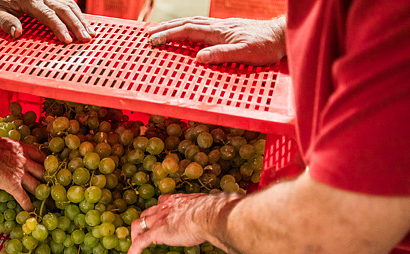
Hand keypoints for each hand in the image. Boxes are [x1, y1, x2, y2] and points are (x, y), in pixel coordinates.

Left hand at [0, 0, 94, 43]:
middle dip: (76, 25)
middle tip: (85, 40)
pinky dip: (80, 14)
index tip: (67, 40)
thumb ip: (5, 22)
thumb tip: (17, 33)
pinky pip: (70, 2)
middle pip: (64, 10)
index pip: (48, 15)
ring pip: (70, 5)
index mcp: (30, 0)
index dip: (59, 28)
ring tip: (91, 35)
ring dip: (82, 20)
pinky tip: (86, 24)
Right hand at [0, 135, 43, 210]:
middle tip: (52, 187)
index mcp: (22, 149)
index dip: (46, 163)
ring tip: (47, 202)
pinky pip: (24, 198)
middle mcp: (25, 161)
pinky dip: (28, 206)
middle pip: (43, 172)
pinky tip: (31, 211)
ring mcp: (20, 174)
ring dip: (42, 195)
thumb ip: (8, 149)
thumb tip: (4, 152)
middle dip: (49, 180)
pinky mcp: (12, 185)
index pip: (41, 156)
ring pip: (37, 186)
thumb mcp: (2, 142)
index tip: (49, 169)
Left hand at [126, 193, 239, 253]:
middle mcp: (166, 207)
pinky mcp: (158, 233)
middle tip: (145, 232)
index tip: (160, 216)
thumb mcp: (218, 208)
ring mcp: (159, 219)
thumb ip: (220, 210)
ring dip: (135, 235)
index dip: (159, 210)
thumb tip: (235, 209)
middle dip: (145, 222)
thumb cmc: (219, 210)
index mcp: (179, 201)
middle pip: (147, 213)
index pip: (163, 202)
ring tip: (134, 246)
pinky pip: (140, 243)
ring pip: (138, 225)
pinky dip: (133, 252)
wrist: (213, 214)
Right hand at [148, 16, 286, 64]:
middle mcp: (217, 26)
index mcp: (218, 33)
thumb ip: (221, 55)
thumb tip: (198, 58)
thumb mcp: (243, 54)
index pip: (187, 32)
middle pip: (186, 23)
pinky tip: (185, 29)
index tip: (152, 41)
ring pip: (192, 22)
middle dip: (165, 28)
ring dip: (174, 25)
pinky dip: (187, 26)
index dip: (168, 35)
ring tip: (159, 29)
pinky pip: (201, 25)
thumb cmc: (264, 48)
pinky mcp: (226, 28)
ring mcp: (222, 26)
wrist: (280, 36)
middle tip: (147, 34)